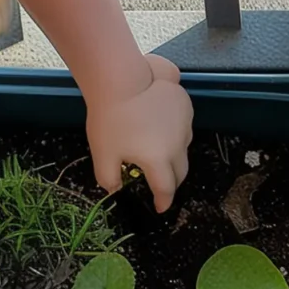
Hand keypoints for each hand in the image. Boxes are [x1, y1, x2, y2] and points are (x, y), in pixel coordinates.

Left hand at [86, 54, 193, 211]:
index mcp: (158, 160)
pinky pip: (184, 129)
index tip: (160, 208)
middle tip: (160, 185)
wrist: (121, 80)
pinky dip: (176, 135)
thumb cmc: (110, 118)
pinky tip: (160, 128)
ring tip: (158, 153)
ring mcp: (185, 126)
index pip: (166, 188)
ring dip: (174, 158)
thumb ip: (108, 178)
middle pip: (181, 172)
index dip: (163, 201)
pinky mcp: (186, 109)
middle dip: (172, 183)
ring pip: (184, 149)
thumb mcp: (102, 154)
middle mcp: (177, 146)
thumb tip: (114, 190)